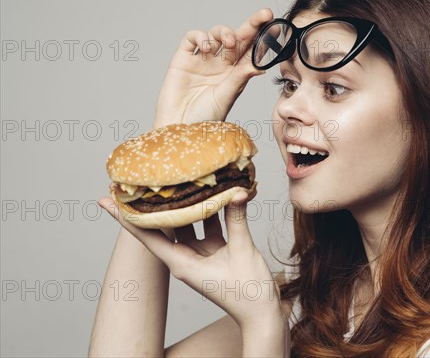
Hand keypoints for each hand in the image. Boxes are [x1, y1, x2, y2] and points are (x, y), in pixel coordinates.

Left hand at [98, 192, 283, 329]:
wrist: (261, 313)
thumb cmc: (247, 293)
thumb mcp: (242, 252)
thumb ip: (237, 219)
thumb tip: (237, 191)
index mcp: (181, 263)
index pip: (146, 236)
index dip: (125, 217)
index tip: (107, 200)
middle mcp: (185, 257)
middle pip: (162, 226)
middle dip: (152, 204)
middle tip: (139, 179)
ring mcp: (199, 253)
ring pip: (186, 222)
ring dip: (184, 202)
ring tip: (176, 178)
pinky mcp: (215, 250)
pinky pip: (207, 224)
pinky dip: (210, 209)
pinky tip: (213, 191)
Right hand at [153, 8, 273, 126]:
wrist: (179, 127)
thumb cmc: (204, 118)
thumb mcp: (227, 96)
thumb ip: (240, 77)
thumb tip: (260, 64)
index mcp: (235, 73)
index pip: (251, 51)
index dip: (262, 37)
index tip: (275, 26)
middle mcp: (220, 64)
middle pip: (237, 38)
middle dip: (251, 25)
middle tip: (264, 15)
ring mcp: (202, 60)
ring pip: (216, 34)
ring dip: (225, 32)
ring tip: (229, 43)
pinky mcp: (183, 59)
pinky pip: (192, 38)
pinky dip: (200, 36)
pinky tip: (207, 47)